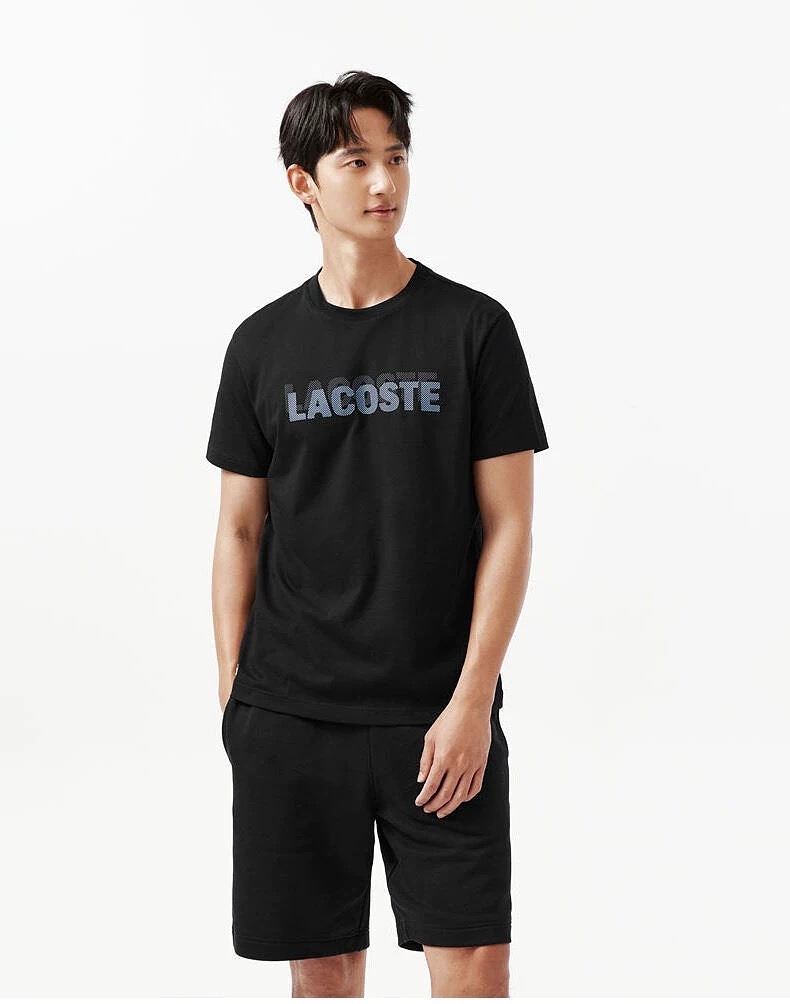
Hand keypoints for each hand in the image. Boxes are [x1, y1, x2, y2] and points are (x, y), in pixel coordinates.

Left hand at [414, 700, 491, 818]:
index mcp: (443, 758)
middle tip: (428, 809)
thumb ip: (425, 761)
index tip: (419, 802)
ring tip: (442, 811)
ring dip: (450, 806)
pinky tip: (459, 799)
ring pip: (461, 795)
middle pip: (446, 794)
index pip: (432, 786)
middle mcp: (458, 765)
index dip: (424, 797)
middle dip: (435, 805)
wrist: (471, 708)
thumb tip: (421, 780)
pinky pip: (475, 786)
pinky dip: (467, 797)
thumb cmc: (448, 720)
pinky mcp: (482, 764)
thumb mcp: (430, 738)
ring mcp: (472, 765)